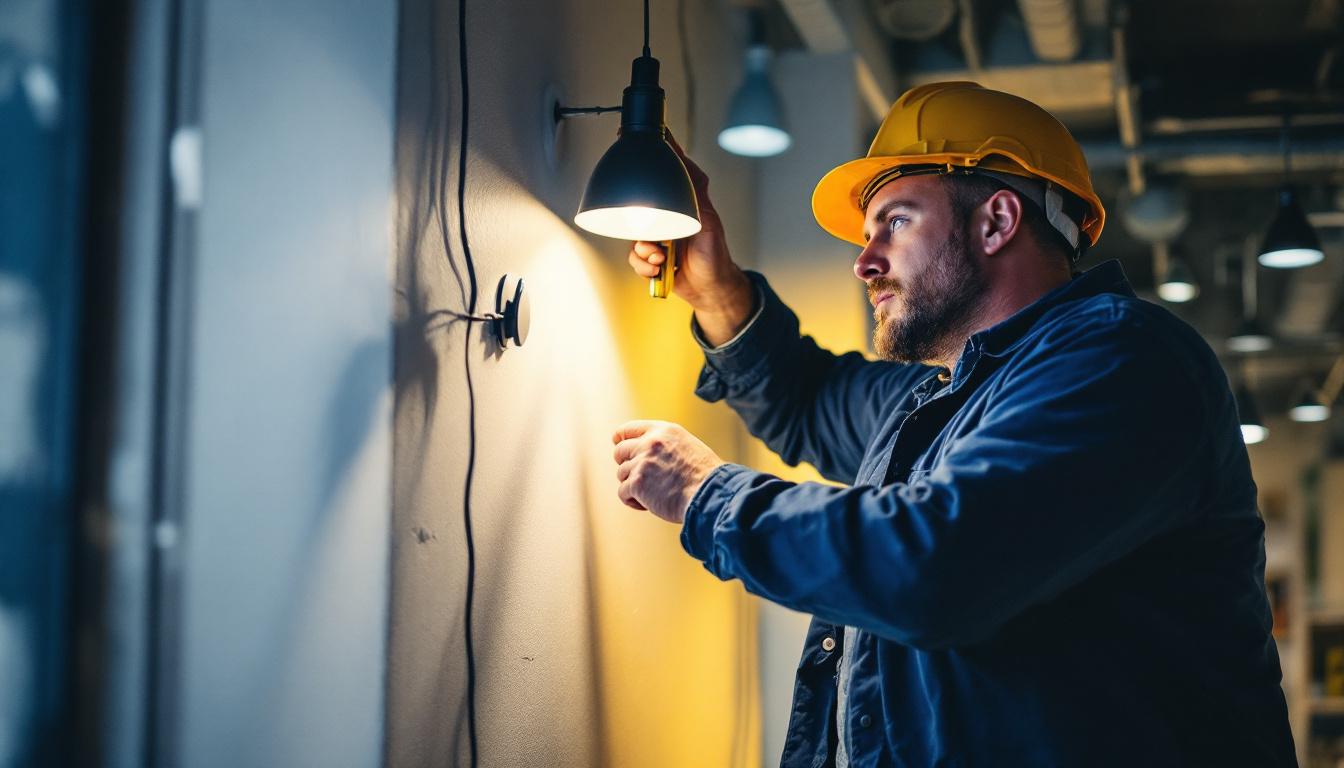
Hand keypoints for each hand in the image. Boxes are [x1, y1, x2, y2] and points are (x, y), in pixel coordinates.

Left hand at [612, 420, 724, 523]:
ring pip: (621, 474)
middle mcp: (650, 443)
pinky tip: (646, 505)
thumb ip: (666, 447)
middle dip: (626, 465)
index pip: (629, 429)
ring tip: (651, 495)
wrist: (710, 493)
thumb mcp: (688, 447)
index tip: (618, 444)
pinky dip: (632, 501)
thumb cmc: (706, 477)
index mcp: (664, 431)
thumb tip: (648, 456)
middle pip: (620, 451)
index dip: (621, 438)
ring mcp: (642, 462)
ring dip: (632, 486)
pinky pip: (623, 493)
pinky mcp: (637, 483)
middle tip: (640, 477)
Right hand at [626, 134, 752, 343]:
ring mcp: (656, 236)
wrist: (709, 289)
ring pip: (633, 235)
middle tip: (654, 237)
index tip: (646, 136)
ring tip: (661, 256)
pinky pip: (634, 257)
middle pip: (640, 203)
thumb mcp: (708, 221)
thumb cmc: (714, 255)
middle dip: (639, 222)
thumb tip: (683, 164)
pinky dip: (644, 265)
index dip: (657, 153)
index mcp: (683, 202)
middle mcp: (667, 215)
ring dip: (644, 250)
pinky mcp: (649, 256)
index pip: (668, 171)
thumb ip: (694, 192)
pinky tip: (658, 268)